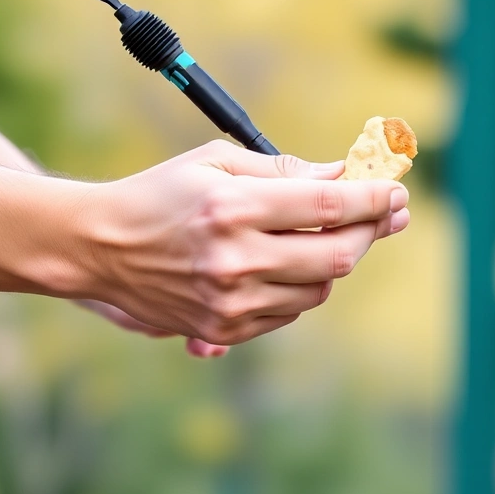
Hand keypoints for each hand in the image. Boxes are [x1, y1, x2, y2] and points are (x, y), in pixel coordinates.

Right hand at [73, 141, 408, 346]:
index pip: (326, 209)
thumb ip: (283, 171)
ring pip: (320, 289)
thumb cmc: (161, 195)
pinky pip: (291, 311)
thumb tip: (344, 177)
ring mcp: (231, 302)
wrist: (99, 248)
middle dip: (370, 232)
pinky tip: (291, 263)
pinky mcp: (226, 330)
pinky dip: (302, 286)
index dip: (371, 200)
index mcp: (231, 210)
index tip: (395, 192)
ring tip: (331, 236)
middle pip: (336, 256)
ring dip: (336, 261)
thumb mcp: (216, 163)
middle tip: (387, 214)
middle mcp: (234, 260)